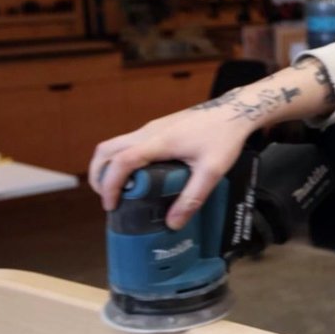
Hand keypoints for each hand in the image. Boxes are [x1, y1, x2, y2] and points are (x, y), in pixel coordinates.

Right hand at [89, 103, 254, 229]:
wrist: (235, 110)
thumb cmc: (224, 137)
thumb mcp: (212, 171)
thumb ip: (192, 197)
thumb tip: (173, 223)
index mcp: (158, 142)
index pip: (122, 161)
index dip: (110, 184)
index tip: (112, 205)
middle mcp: (148, 132)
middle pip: (106, 150)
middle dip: (99, 175)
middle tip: (107, 198)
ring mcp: (151, 128)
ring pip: (115, 144)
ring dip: (108, 166)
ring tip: (117, 190)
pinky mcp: (158, 128)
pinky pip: (129, 143)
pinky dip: (121, 159)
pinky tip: (136, 176)